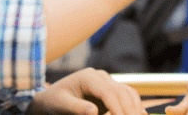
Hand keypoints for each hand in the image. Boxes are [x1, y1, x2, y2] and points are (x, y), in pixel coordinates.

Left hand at [28, 67, 143, 114]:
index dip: (117, 108)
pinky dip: (134, 105)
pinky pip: (127, 96)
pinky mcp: (111, 89)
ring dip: (134, 108)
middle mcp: (101, 77)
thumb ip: (76, 108)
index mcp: (88, 77)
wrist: (53, 97)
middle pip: (121, 92)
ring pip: (128, 93)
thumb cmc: (55, 101)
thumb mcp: (61, 104)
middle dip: (129, 110)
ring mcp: (107, 81)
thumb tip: (94, 112)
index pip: (109, 92)